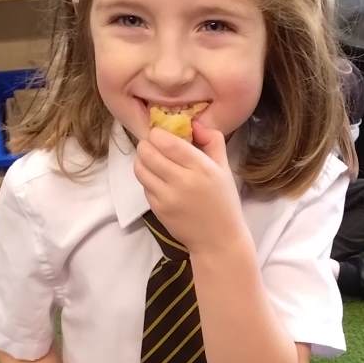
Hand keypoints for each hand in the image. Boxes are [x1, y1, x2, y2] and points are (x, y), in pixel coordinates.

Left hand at [133, 124, 244, 256]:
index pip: (165, 141)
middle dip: (147, 145)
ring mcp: (167, 197)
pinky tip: (159, 180)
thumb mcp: (224, 167)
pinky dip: (147, 179)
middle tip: (154, 146)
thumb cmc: (223, 201)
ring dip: (142, 160)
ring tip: (153, 161)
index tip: (162, 134)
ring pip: (140, 168)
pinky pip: (144, 186)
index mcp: (201, 167)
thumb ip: (212, 140)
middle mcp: (182, 181)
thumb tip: (195, 122)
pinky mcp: (158, 209)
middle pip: (147, 152)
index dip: (157, 133)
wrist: (218, 240)